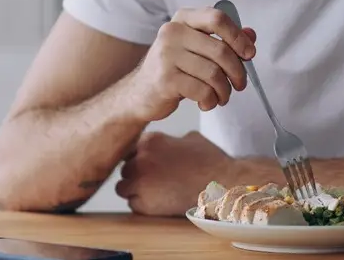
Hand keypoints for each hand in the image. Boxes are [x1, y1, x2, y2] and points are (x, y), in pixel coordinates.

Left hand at [116, 131, 234, 215]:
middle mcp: (140, 160)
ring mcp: (140, 182)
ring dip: (135, 191)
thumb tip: (167, 143)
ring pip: (123, 188)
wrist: (220, 184)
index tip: (146, 166)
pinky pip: (133, 205)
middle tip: (154, 181)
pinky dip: (144, 206)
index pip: (129, 150)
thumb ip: (170, 140)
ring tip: (156, 192)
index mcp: (150, 141)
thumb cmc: (211, 162)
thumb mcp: (190, 139)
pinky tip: (161, 202)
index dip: (138, 159)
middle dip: (136, 175)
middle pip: (125, 169)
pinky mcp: (143, 204)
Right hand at [127, 6, 257, 119]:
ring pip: (214, 74)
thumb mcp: (197, 48)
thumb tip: (252, 35)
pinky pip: (202, 91)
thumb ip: (224, 40)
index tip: (249, 54)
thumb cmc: (174, 68)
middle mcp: (172, 32)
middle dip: (237, 72)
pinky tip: (206, 103)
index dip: (238, 37)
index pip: (218, 18)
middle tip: (240, 84)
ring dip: (224, 90)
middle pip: (221, 50)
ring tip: (221, 96)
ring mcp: (166, 55)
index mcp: (183, 19)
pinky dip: (211, 101)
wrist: (139, 93)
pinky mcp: (165, 79)